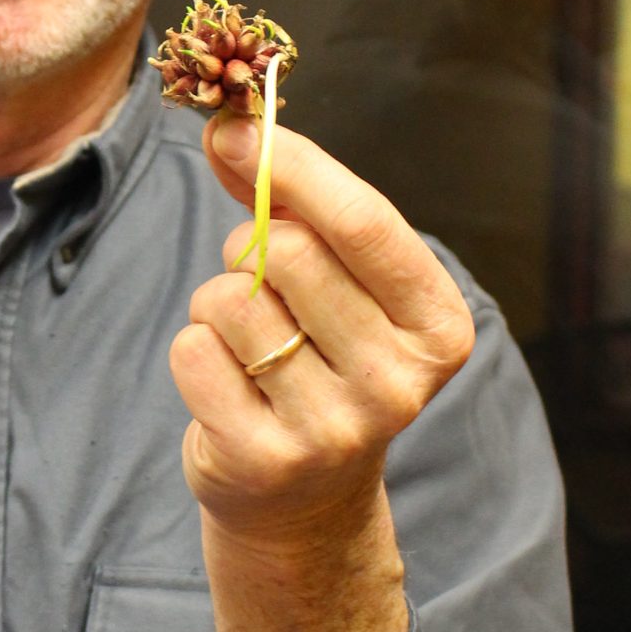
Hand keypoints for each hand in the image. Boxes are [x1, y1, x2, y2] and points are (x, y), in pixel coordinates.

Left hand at [171, 112, 474, 550]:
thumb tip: (229, 129)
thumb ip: (291, 200)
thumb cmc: (320, 357)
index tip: (232, 129)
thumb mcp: (335, 280)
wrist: (305, 502)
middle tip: (258, 284)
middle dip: (248, 250)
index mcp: (438, 326)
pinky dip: (193, 350)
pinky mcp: (265, 459)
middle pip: (287, 254)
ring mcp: (334, 428)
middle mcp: (399, 381)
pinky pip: (192, 352)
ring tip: (248, 344)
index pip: (364, 222)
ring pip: (230, 301)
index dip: (290, 166)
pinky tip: (229, 386)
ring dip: (217, 305)